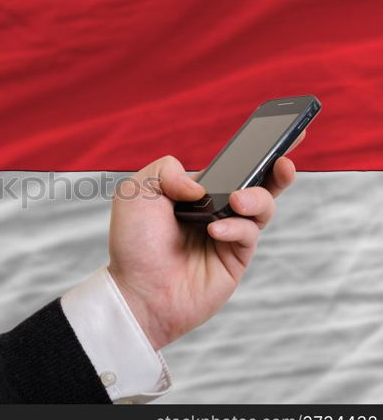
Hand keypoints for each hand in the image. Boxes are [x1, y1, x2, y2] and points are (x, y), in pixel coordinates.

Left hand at [108, 134, 303, 349]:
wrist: (137, 290)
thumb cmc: (133, 244)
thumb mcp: (136, 193)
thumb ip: (165, 171)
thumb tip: (199, 185)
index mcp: (193, 192)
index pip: (227, 165)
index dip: (251, 149)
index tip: (274, 128)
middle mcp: (215, 210)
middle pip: (257, 182)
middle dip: (277, 166)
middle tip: (284, 155)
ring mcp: (228, 234)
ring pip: (262, 205)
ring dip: (255, 197)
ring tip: (236, 200)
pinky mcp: (236, 258)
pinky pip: (249, 233)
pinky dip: (236, 227)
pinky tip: (215, 230)